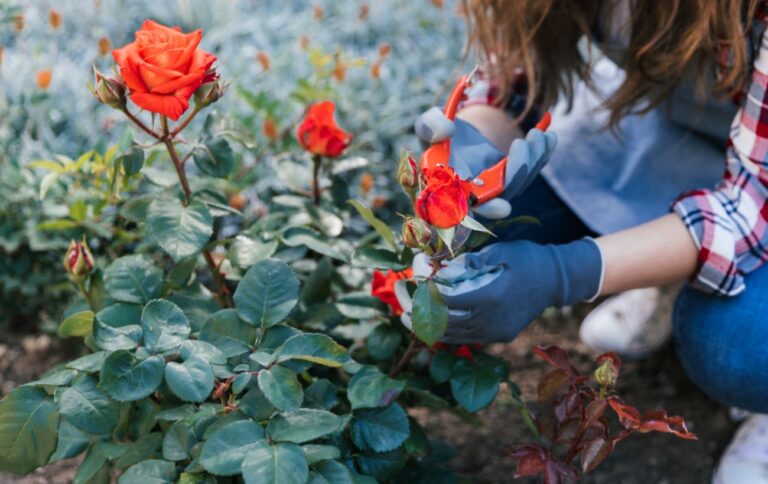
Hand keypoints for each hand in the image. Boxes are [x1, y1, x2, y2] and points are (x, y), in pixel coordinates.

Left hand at [398, 238, 602, 343]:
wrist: (556, 279)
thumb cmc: (525, 258)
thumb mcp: (495, 252)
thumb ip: (466, 263)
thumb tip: (437, 270)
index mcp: (490, 296)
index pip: (447, 301)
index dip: (427, 293)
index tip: (414, 283)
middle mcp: (492, 320)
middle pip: (446, 324)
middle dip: (421, 315)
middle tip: (403, 308)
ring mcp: (496, 332)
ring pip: (454, 336)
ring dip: (432, 327)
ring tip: (412, 317)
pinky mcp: (500, 337)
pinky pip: (468, 338)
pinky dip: (450, 330)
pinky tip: (437, 321)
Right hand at [414, 107, 556, 218]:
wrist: (458, 130)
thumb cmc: (439, 133)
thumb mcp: (429, 125)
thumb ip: (430, 127)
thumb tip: (447, 130)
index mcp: (450, 190)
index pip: (467, 209)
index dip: (484, 211)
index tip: (503, 207)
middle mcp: (475, 196)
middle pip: (501, 195)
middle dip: (516, 173)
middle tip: (521, 144)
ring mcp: (496, 189)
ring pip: (520, 183)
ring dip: (532, 159)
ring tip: (537, 134)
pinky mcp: (512, 178)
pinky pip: (531, 172)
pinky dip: (542, 155)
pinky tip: (549, 137)